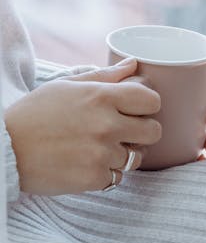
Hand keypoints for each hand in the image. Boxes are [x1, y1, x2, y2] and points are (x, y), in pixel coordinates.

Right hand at [5, 58, 160, 194]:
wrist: (6, 148)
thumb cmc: (35, 114)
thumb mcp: (65, 87)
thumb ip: (104, 77)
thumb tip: (133, 65)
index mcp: (101, 97)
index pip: (152, 100)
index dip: (147, 106)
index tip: (136, 110)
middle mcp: (106, 125)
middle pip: (154, 131)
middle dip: (142, 132)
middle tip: (123, 132)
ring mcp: (102, 154)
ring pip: (136, 158)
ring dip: (122, 155)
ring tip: (97, 148)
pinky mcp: (95, 178)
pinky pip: (117, 177)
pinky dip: (105, 173)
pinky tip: (85, 163)